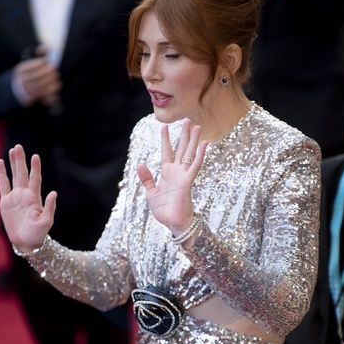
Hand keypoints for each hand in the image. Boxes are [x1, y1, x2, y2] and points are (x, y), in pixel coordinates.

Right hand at [0, 144, 55, 252]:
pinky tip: (0, 163)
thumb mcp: (46, 222)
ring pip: (14, 176)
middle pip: (23, 174)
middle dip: (21, 160)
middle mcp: (25, 194)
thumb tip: (54, 193)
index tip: (35, 156)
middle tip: (18, 147)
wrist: (27, 242)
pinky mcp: (6, 202)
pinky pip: (3, 185)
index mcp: (35, 198)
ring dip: (13, 164)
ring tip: (12, 150)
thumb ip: (50, 207)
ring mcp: (15, 197)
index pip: (35, 179)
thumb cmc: (38, 233)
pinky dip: (1, 174)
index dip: (35, 168)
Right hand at [13, 52, 61, 105]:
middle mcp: (21, 80)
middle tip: (54, 70)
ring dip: (49, 82)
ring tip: (57, 78)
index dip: (36, 64)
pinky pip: (41, 94)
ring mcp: (25, 90)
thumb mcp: (30, 62)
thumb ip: (39, 54)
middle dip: (45, 73)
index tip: (45, 61)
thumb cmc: (29, 73)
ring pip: (38, 86)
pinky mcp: (31, 98)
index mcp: (19, 70)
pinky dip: (50, 91)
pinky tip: (56, 86)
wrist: (18, 90)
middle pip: (33, 77)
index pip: (26, 67)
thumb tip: (47, 47)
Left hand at [137, 118, 207, 238]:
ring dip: (193, 140)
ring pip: (189, 154)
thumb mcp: (151, 192)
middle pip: (181, 149)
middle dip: (184, 135)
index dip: (166, 140)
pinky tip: (204, 143)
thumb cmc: (164, 211)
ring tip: (196, 126)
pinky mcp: (188, 182)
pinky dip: (199, 155)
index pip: (167, 152)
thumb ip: (146, 178)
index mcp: (167, 173)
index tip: (164, 127)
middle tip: (188, 120)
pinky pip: (195, 166)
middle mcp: (176, 172)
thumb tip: (139, 164)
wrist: (173, 223)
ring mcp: (183, 176)